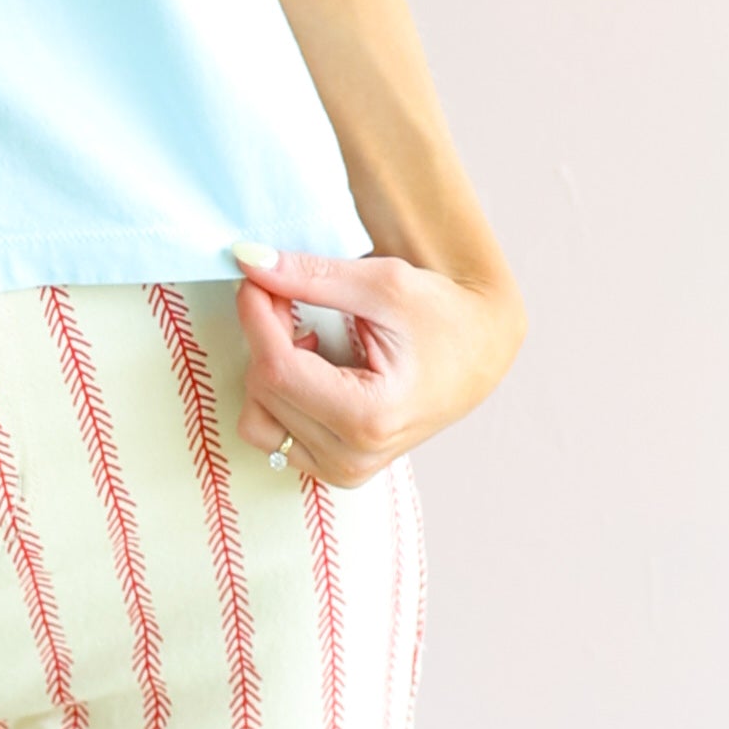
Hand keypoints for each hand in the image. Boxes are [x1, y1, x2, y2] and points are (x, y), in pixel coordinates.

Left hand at [227, 241, 523, 489]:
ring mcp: (343, 469)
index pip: (277, 369)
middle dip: (265, 336)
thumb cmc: (442, 317)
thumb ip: (311, 275)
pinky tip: (313, 369)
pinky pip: (272, 433)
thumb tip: (248, 259)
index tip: (255, 278)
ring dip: (268, 369)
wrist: (480, 354)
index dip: (256, 316)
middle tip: (288, 297)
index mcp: (370, 417)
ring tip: (307, 339)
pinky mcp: (334, 469)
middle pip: (263, 391)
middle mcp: (353, 456)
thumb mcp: (382, 285)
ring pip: (258, 418)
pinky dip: (278, 395)